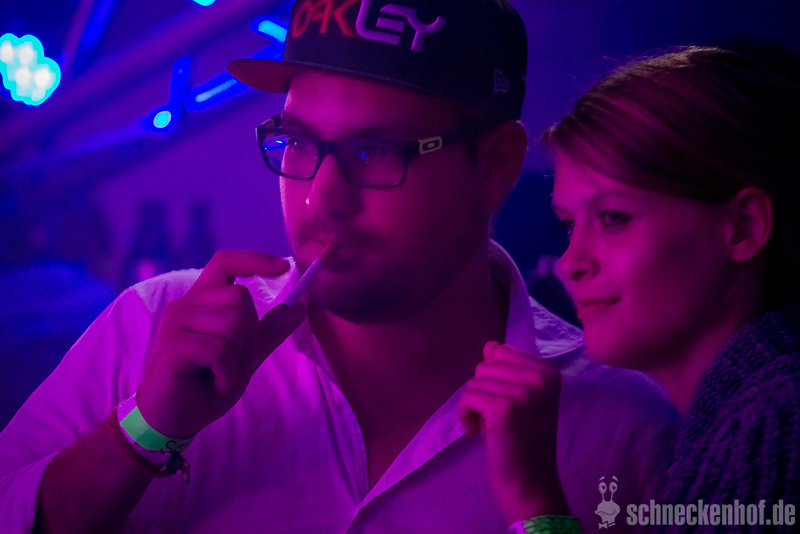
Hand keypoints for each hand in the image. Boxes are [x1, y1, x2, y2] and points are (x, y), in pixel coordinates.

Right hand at [136, 250, 305, 437]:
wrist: (173, 420)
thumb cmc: (206, 383)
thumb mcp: (247, 353)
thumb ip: (270, 328)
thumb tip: (300, 304)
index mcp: (202, 301)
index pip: (225, 262)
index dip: (255, 260)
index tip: (284, 267)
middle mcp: (185, 305)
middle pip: (240, 298)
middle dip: (249, 335)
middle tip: (233, 361)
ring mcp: (175, 324)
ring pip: (232, 324)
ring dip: (237, 358)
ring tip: (220, 374)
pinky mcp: (172, 347)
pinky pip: (219, 350)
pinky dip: (227, 373)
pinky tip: (215, 383)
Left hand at [458, 341, 569, 521]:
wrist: (531, 484)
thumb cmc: (524, 443)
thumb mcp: (520, 399)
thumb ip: (507, 370)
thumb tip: (490, 345)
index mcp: (548, 372)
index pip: (501, 352)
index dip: (494, 379)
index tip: (504, 404)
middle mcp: (540, 378)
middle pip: (485, 365)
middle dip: (482, 392)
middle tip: (497, 420)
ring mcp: (523, 392)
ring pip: (475, 381)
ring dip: (473, 405)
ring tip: (490, 428)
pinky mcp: (503, 408)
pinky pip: (468, 397)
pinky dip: (465, 416)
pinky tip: (478, 433)